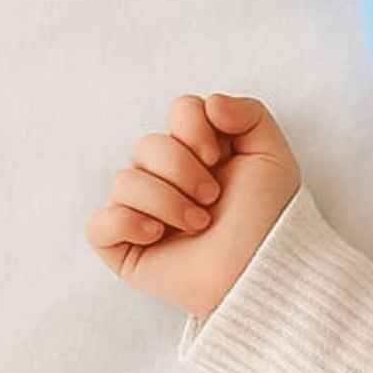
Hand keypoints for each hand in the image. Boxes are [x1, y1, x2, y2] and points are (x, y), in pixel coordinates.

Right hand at [87, 94, 301, 321]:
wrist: (266, 269)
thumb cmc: (271, 217)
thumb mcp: (272, 155)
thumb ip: (249, 113)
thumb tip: (209, 103)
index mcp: (200, 152)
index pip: (179, 110)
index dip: (193, 127)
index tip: (218, 155)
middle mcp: (167, 178)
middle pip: (148, 144)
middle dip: (184, 170)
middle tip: (214, 198)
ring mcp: (142, 211)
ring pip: (124, 181)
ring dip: (168, 202)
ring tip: (200, 224)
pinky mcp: (124, 246)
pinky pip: (100, 223)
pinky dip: (128, 223)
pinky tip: (158, 236)